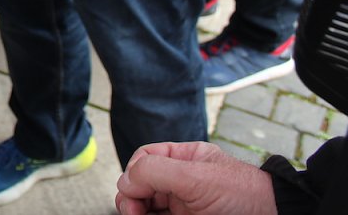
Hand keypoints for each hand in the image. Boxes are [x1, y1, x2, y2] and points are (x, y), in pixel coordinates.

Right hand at [115, 142, 277, 214]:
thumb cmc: (244, 194)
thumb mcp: (196, 176)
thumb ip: (156, 171)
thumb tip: (125, 181)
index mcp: (184, 159)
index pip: (145, 158)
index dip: (133, 173)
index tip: (134, 192)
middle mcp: (181, 181)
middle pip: (141, 184)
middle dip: (131, 196)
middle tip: (132, 212)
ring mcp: (184, 205)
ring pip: (147, 206)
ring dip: (136, 211)